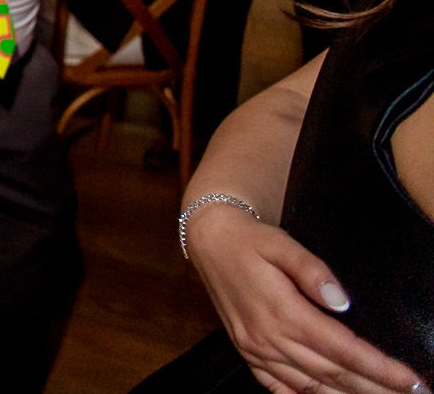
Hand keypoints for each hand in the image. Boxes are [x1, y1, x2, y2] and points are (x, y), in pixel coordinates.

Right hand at [188, 205, 423, 392]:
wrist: (209, 241)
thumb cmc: (250, 240)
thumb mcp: (282, 243)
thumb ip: (313, 270)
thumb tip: (342, 302)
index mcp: (283, 312)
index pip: (343, 349)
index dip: (380, 368)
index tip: (411, 379)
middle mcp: (269, 338)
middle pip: (333, 375)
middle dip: (376, 388)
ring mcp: (255, 349)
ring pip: (310, 386)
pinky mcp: (246, 351)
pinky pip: (277, 387)